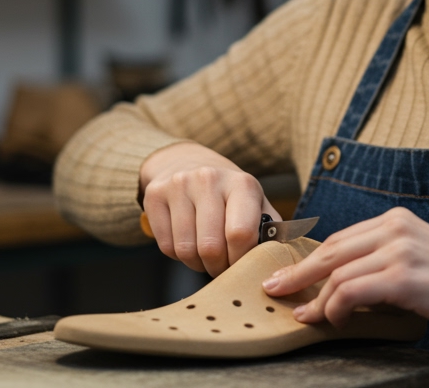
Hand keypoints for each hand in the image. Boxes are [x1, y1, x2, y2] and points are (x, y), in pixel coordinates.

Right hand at [139, 141, 280, 275]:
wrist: (187, 162)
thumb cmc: (228, 194)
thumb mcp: (256, 204)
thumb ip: (270, 232)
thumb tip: (274, 262)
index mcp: (241, 184)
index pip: (240, 234)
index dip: (240, 260)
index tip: (241, 266)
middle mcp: (209, 179)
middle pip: (210, 247)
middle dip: (218, 267)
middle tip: (222, 266)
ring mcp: (178, 185)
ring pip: (185, 250)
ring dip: (197, 263)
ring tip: (205, 255)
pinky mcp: (154, 195)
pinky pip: (166, 246)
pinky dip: (178, 255)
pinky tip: (188, 242)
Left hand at [260, 207, 428, 338]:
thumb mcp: (421, 260)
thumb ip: (386, 262)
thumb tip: (345, 284)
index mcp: (397, 220)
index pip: (340, 238)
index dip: (310, 259)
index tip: (289, 273)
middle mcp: (394, 228)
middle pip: (329, 251)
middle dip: (297, 273)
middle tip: (274, 290)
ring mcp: (399, 250)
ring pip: (336, 275)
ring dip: (316, 300)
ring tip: (308, 317)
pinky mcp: (403, 277)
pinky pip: (350, 292)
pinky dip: (335, 309)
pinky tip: (335, 321)